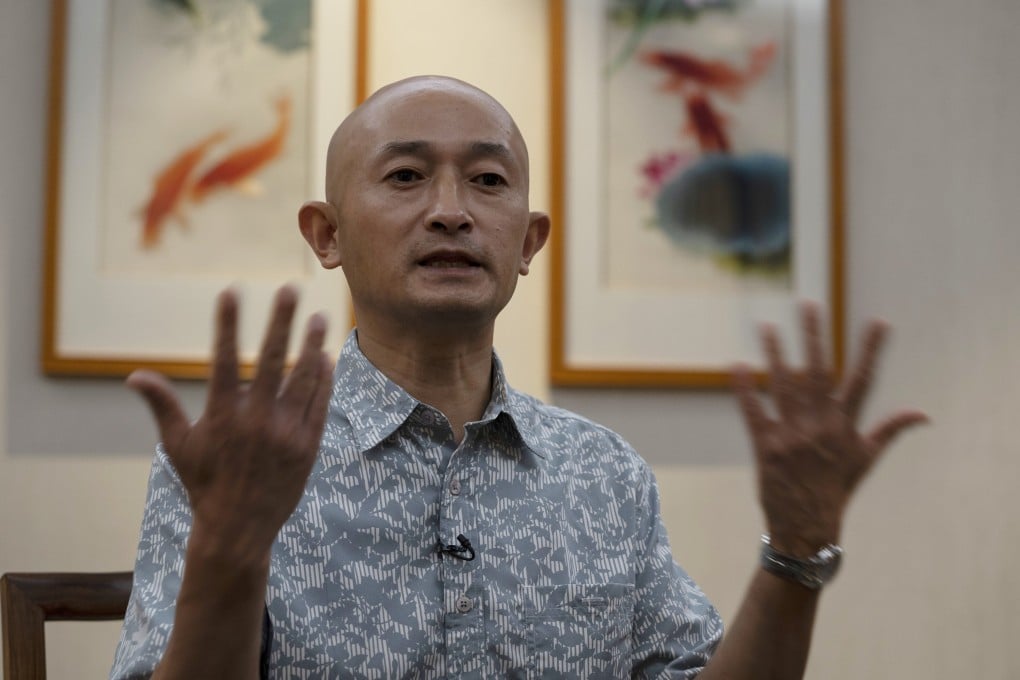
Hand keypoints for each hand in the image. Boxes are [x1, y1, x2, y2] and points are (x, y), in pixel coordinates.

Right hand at [126, 286, 332, 561]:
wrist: (239, 529)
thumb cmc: (204, 483)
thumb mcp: (179, 446)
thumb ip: (162, 406)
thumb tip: (134, 376)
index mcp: (221, 416)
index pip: (222, 359)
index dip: (227, 324)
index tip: (231, 291)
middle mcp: (256, 420)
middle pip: (272, 360)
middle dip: (281, 321)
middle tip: (291, 288)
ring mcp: (286, 433)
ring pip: (304, 378)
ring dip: (312, 344)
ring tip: (318, 317)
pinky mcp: (308, 445)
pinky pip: (320, 404)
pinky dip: (324, 380)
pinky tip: (327, 357)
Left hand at [732, 303, 927, 555]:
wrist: (807, 527)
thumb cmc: (838, 490)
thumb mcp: (866, 459)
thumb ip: (890, 430)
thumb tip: (923, 414)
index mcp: (846, 427)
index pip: (864, 381)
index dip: (871, 350)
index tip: (879, 321)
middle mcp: (820, 428)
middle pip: (817, 373)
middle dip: (814, 337)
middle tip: (808, 304)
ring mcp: (792, 437)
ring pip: (783, 386)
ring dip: (775, 354)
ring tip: (768, 325)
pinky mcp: (766, 447)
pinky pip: (754, 412)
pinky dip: (744, 389)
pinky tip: (736, 365)